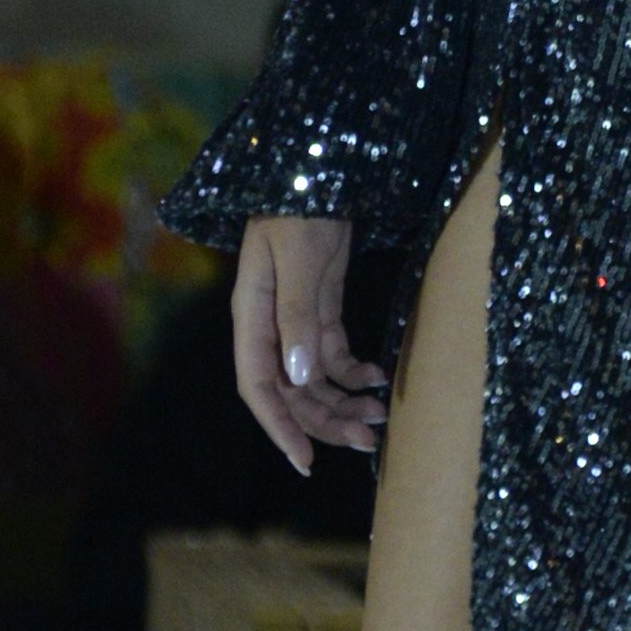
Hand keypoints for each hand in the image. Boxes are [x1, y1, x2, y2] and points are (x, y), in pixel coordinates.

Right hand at [232, 216, 385, 473]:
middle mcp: (269, 326)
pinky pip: (333, 354)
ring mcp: (295, 318)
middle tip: (368, 442)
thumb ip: (296, 317)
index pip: (258, 387)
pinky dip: (355, 371)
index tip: (306, 461)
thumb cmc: (298, 207)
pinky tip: (378, 378)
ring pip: (315, 379)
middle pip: (292, 391)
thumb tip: (300, 379)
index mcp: (251, 317)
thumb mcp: (298, 259)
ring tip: (380, 418)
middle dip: (326, 420)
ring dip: (345, 402)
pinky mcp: (320, 307)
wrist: (317, 169)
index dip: (279, 427)